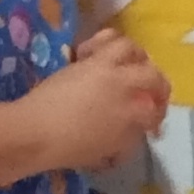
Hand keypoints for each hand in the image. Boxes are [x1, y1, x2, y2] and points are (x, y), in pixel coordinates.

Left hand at [32, 29, 169, 173]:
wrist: (34, 131)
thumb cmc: (70, 149)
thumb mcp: (107, 153)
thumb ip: (127, 139)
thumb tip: (133, 131)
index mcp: (132, 111)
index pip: (156, 111)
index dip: (156, 122)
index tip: (151, 130)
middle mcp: (123, 83)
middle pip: (154, 77)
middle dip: (159, 89)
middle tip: (153, 98)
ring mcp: (102, 67)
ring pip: (132, 49)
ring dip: (139, 58)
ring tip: (135, 67)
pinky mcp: (83, 60)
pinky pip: (103, 41)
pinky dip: (108, 45)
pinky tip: (105, 57)